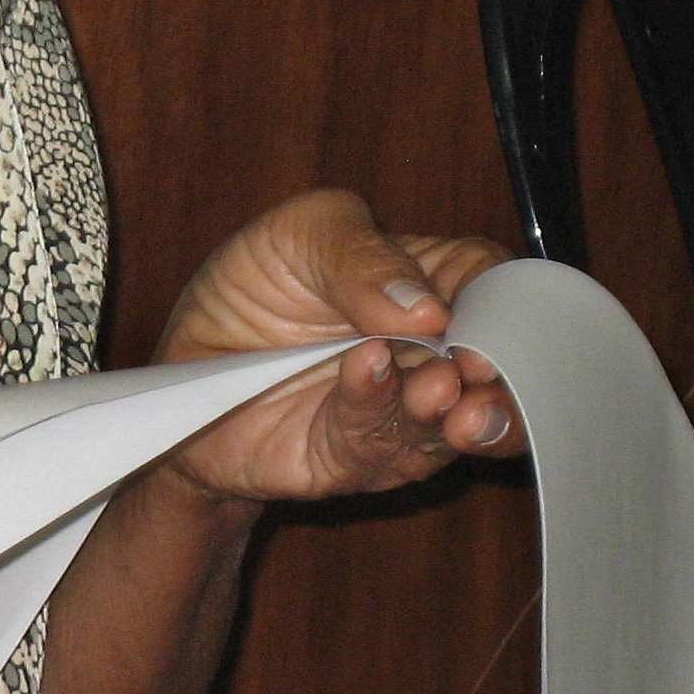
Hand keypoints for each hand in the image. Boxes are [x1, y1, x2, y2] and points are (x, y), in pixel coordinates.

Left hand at [156, 189, 524, 503]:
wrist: (193, 365)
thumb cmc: (256, 285)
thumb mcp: (297, 235)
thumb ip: (359, 255)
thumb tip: (427, 306)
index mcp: (433, 282)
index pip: (495, 285)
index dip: (501, 300)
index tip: (480, 311)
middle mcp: (433, 352)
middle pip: (498, 366)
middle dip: (494, 372)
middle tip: (473, 367)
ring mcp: (406, 410)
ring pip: (458, 423)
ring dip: (450, 408)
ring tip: (434, 390)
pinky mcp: (364, 458)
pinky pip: (383, 445)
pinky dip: (377, 410)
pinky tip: (365, 376)